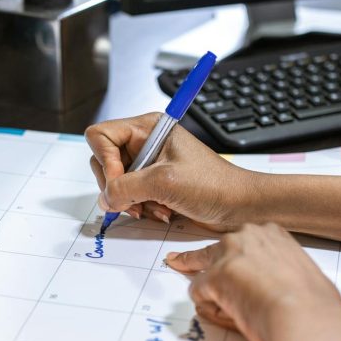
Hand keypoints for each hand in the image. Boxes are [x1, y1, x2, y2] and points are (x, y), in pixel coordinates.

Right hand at [85, 113, 261, 230]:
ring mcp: (148, 167)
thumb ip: (126, 188)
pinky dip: (141, 209)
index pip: (101, 137)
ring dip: (132, 202)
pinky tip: (162, 212)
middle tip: (134, 201)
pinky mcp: (153, 186)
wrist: (239, 207)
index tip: (119, 182)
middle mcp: (145, 145)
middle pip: (103, 163)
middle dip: (117, 187)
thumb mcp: (165, 182)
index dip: (105, 162)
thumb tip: (105, 199)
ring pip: (115, 185)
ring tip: (156, 207)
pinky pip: (130, 199)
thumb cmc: (214, 185)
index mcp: (148, 129)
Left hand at [167, 223, 340, 340]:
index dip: (230, 255)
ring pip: (202, 270)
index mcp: (272, 234)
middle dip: (197, 260)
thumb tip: (265, 289)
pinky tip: (229, 317)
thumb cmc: (313, 303)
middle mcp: (247, 236)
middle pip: (213, 249)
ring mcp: (229, 255)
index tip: (221, 258)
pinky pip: (199, 293)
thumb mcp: (300, 276)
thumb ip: (278, 274)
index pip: (241, 241)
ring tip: (223, 309)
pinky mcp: (214, 276)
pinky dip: (209, 307)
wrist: (305, 316)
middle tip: (176, 261)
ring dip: (208, 289)